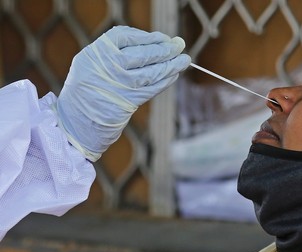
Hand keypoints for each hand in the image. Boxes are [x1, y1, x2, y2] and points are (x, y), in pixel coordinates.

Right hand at [57, 26, 190, 160]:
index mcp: (95, 53)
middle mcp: (106, 66)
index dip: (147, 36)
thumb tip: (151, 46)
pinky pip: (151, 89)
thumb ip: (114, 54)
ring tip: (184, 59)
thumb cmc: (85, 92)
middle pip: (142, 53)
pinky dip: (165, 81)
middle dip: (164, 49)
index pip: (126, 35)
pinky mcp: (127, 102)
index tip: (162, 37)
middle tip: (180, 45)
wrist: (74, 123)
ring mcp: (117, 84)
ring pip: (151, 71)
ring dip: (171, 65)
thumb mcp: (90, 65)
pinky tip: (175, 75)